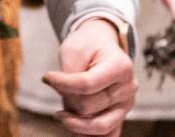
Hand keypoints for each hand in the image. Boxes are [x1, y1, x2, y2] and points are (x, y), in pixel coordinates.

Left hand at [42, 18, 136, 135]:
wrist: (100, 47)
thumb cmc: (87, 47)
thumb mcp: (74, 50)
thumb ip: (70, 76)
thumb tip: (67, 106)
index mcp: (121, 66)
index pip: (87, 84)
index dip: (63, 84)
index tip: (46, 77)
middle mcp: (128, 88)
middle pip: (88, 106)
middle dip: (68, 98)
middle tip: (62, 86)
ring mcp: (126, 105)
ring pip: (96, 125)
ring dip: (74, 119)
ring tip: (63, 110)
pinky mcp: (120, 117)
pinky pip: (107, 136)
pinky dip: (89, 135)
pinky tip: (73, 125)